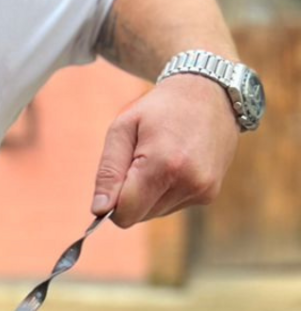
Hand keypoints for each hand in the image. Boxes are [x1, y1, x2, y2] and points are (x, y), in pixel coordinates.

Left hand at [91, 74, 239, 227]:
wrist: (210, 94)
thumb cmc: (159, 109)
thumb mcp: (122, 129)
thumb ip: (108, 172)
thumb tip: (100, 210)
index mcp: (164, 165)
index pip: (125, 214)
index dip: (111, 204)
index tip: (114, 180)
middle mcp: (188, 182)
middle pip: (138, 216)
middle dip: (130, 196)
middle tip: (139, 161)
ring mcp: (203, 190)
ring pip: (154, 213)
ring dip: (148, 194)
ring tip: (159, 159)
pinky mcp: (209, 193)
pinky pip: (171, 206)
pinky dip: (164, 192)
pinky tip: (174, 164)